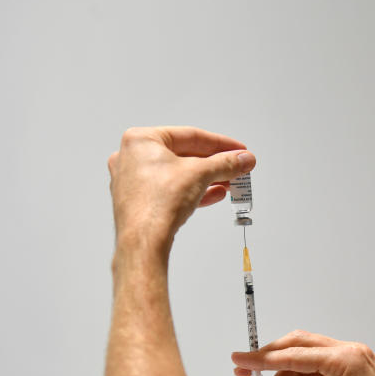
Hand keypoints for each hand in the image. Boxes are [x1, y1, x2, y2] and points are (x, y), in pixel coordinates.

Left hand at [107, 126, 255, 252]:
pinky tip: (213, 194)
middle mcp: (132, 157)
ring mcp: (134, 180)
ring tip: (228, 182)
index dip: (220, 143)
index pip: (189, 135)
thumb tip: (242, 159)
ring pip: (178, 174)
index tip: (237, 150)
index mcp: (140, 140)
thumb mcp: (200, 174)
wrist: (143, 240)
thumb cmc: (156, 203)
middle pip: (184, 155)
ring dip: (207, 178)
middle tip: (236, 166)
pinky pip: (171, 189)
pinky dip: (193, 190)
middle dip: (214, 163)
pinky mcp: (140, 201)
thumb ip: (225, 164)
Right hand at [231, 330, 374, 375]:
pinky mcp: (354, 373)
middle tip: (244, 373)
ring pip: (307, 360)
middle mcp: (350, 353)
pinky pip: (319, 371)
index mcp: (346, 360)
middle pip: (299, 346)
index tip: (238, 361)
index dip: (262, 360)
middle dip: (270, 361)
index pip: (294, 354)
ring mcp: (353, 362)